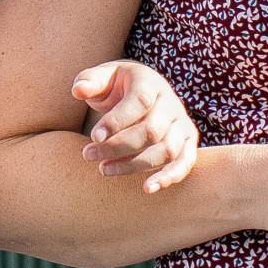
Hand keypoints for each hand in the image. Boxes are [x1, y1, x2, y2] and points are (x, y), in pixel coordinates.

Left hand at [72, 61, 198, 193]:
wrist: (141, 91)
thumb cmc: (116, 87)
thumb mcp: (102, 78)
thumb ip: (89, 81)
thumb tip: (79, 90)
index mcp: (150, 83)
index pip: (139, 102)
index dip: (117, 121)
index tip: (94, 137)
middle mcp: (170, 103)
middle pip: (150, 131)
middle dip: (117, 146)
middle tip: (88, 154)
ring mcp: (182, 123)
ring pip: (165, 150)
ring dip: (134, 165)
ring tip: (104, 169)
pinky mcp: (188, 141)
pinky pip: (185, 162)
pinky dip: (169, 177)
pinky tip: (147, 188)